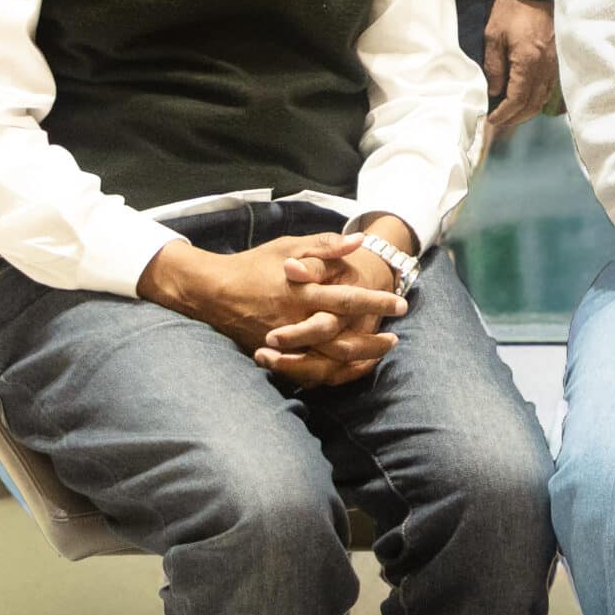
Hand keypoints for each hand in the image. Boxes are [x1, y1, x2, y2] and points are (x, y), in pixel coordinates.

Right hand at [138, 231, 408, 385]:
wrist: (213, 291)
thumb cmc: (255, 264)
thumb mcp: (290, 246)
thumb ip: (326, 245)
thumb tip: (359, 241)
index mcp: (303, 291)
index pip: (348, 299)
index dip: (376, 302)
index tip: (401, 304)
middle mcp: (296, 320)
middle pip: (342, 337)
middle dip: (371, 340)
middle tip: (394, 338)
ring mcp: (285, 341)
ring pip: (326, 360)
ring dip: (355, 359)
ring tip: (377, 355)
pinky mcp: (275, 354)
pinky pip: (307, 371)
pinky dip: (330, 373)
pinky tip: (348, 369)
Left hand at [483, 0, 556, 138]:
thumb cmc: (511, 11)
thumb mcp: (493, 37)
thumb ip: (494, 67)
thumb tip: (494, 91)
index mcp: (528, 61)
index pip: (517, 99)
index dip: (504, 113)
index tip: (492, 119)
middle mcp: (545, 67)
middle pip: (533, 104)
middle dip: (516, 118)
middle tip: (500, 121)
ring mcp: (554, 64)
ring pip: (543, 98)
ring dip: (527, 110)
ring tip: (511, 113)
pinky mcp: (557, 59)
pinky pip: (550, 87)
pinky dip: (537, 98)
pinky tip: (527, 99)